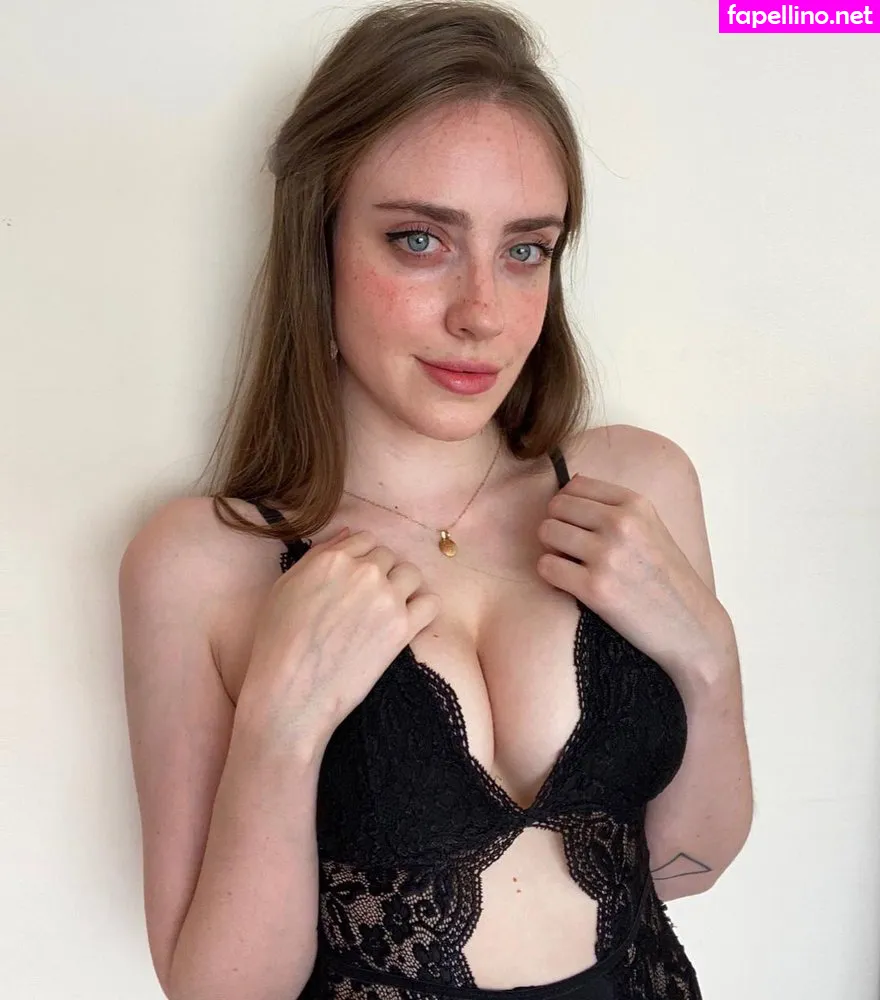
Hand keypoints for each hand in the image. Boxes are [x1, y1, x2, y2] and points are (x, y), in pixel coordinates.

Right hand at [240, 528, 440, 751]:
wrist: (292, 691)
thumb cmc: (278, 642)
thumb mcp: (285, 587)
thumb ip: (318, 555)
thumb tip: (347, 534)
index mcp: (333, 559)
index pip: (365, 540)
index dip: (361, 559)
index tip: (355, 580)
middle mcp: (364, 572)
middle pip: (388, 556)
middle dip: (381, 573)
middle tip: (367, 601)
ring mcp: (387, 598)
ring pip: (412, 574)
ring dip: (403, 587)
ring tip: (387, 610)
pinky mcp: (403, 628)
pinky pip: (431, 603)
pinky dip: (423, 610)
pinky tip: (406, 623)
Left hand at [536, 474, 731, 687]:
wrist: (692, 626)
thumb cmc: (667, 579)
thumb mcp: (651, 528)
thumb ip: (614, 508)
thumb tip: (569, 487)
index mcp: (636, 504)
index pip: (575, 485)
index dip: (567, 505)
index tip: (576, 525)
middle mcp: (621, 524)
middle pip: (556, 507)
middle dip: (557, 526)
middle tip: (570, 548)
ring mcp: (607, 555)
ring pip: (546, 532)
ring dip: (552, 550)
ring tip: (571, 565)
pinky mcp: (594, 588)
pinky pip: (546, 567)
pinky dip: (552, 575)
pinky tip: (570, 584)